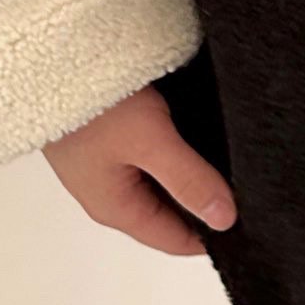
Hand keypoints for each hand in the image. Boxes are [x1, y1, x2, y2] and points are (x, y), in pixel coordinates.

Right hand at [43, 85, 237, 255]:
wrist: (53, 64)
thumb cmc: (92, 104)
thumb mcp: (150, 142)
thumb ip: (188, 180)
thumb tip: (224, 218)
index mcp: (115, 209)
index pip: (175, 241)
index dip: (214, 235)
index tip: (251, 221)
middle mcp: (110, 194)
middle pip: (170, 214)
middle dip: (205, 203)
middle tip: (247, 184)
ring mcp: (107, 166)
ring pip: (162, 184)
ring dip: (191, 175)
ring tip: (229, 156)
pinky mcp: (109, 140)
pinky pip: (151, 158)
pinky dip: (175, 151)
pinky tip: (197, 132)